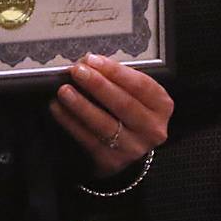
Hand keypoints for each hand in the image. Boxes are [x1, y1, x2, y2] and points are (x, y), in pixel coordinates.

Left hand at [49, 52, 172, 177]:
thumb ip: (116, 79)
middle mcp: (151, 128)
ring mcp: (133, 147)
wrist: (128, 147)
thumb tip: (87, 63)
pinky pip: (88, 139)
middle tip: (78, 71)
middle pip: (123, 104)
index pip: (140, 85)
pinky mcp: (112, 160)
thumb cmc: (131, 113)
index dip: (115, 71)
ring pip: (104, 124)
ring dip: (81, 105)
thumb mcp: (135, 94)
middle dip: (97, 85)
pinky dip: (71, 122)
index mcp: (161, 106)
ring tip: (65, 91)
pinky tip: (59, 109)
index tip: (93, 60)